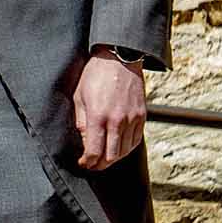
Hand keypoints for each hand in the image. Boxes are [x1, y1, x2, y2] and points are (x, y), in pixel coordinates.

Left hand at [73, 51, 145, 170]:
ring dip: (113, 158)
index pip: (94, 151)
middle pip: (111, 157)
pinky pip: (136, 140)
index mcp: (98, 116)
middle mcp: (117, 120)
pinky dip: (127, 148)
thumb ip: (81, 122)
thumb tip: (84, 142)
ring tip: (104, 157)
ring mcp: (132, 119)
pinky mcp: (142, 115)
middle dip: (100, 165)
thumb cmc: (94, 75)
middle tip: (92, 165)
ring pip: (125, 151)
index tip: (82, 163)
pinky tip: (118, 147)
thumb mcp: (79, 97)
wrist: (119, 57)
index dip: (87, 162)